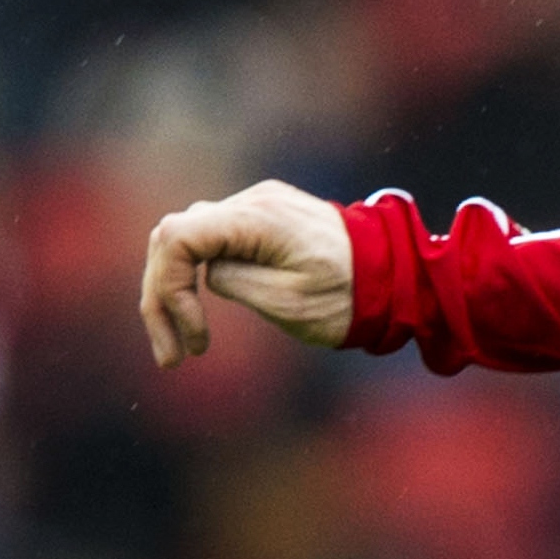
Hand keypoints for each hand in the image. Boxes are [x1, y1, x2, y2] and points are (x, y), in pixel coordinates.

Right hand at [140, 179, 353, 365]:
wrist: (397, 276)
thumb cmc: (350, 296)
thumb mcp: (287, 301)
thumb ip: (231, 280)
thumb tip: (203, 274)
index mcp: (257, 219)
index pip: (177, 238)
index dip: (169, 287)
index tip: (194, 335)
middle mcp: (252, 202)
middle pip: (172, 238)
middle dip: (161, 297)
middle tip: (171, 356)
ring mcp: (257, 206)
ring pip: (187, 240)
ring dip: (174, 290)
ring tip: (182, 347)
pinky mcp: (263, 219)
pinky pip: (211, 241)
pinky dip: (196, 277)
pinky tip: (196, 316)